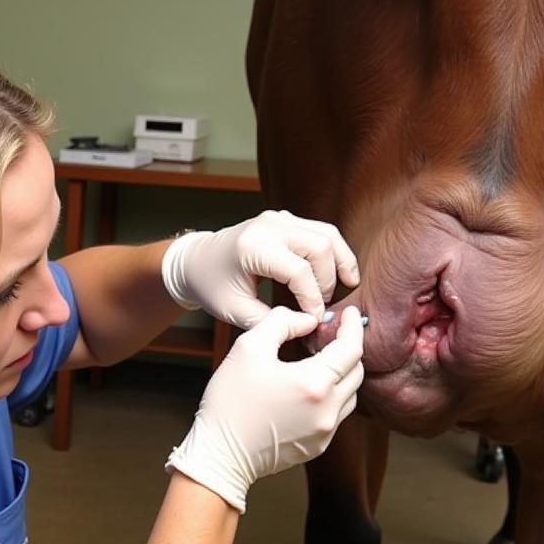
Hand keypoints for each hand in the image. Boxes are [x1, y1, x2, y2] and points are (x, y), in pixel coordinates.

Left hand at [160, 209, 359, 326]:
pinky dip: (332, 251)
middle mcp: (269, 226)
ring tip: (348, 285)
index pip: (298, 271)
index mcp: (253, 247)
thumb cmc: (211, 286)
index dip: (312, 299)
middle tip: (324, 306)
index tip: (314, 320)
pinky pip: (319, 230)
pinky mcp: (285, 220)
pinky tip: (338, 272)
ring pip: (326, 233)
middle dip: (328, 280)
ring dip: (340, 261)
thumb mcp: (235, 311)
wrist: (195, 262)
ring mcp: (279, 219)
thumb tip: (308, 325)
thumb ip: (272, 320)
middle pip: (320, 247)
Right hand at [165, 305, 365, 512]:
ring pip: (350, 394)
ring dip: (341, 375)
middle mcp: (328, 410)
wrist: (221, 455)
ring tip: (320, 363)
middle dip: (348, 349)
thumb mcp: (248, 348)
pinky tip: (308, 391)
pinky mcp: (317, 446)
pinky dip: (330, 397)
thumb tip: (307, 320)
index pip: (352, 349)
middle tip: (331, 336)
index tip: (349, 313)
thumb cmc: (230, 402)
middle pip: (356, 371)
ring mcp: (325, 431)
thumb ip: (282, 323)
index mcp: (314, 384)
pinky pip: (336, 415)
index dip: (353, 327)